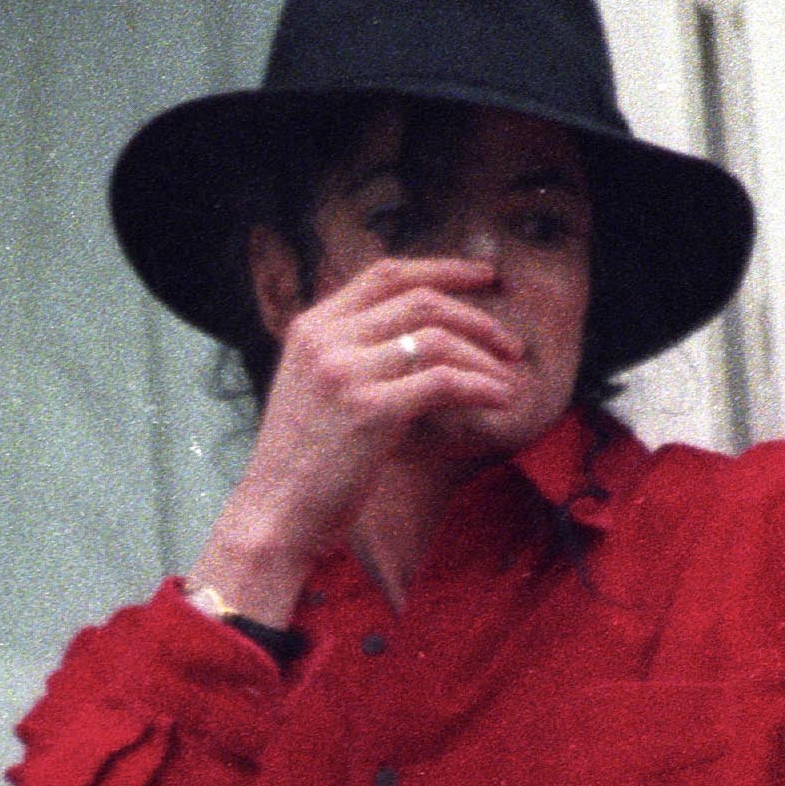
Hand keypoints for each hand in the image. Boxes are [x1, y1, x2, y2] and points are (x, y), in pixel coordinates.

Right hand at [194, 253, 531, 619]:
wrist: (273, 517)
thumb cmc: (301, 464)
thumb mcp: (315, 389)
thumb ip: (353, 354)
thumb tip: (421, 340)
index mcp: (311, 328)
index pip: (386, 274)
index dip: (443, 269)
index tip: (486, 278)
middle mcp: (326, 340)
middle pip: (421, 301)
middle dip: (478, 318)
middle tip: (512, 345)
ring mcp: (345, 372)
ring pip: (438, 339)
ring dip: (486, 358)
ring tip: (510, 381)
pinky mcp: (370, 410)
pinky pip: (444, 382)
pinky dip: (481, 387)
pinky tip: (501, 401)